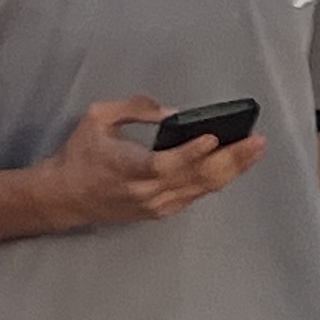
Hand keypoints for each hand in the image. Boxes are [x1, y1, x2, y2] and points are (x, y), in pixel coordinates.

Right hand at [40, 96, 263, 226]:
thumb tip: (171, 113)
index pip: (167, 163)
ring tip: (254, 150)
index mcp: (129, 168)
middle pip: (197, 177)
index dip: (192, 152)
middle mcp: (148, 191)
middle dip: (231, 159)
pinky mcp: (161, 211)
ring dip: (232, 170)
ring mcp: (157, 205)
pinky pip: (196, 195)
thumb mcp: (97, 118)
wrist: (63, 197)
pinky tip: (235, 166)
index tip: (214, 137)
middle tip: (256, 141)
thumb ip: (134, 108)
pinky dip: (217, 180)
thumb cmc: (79, 155)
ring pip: (203, 189)